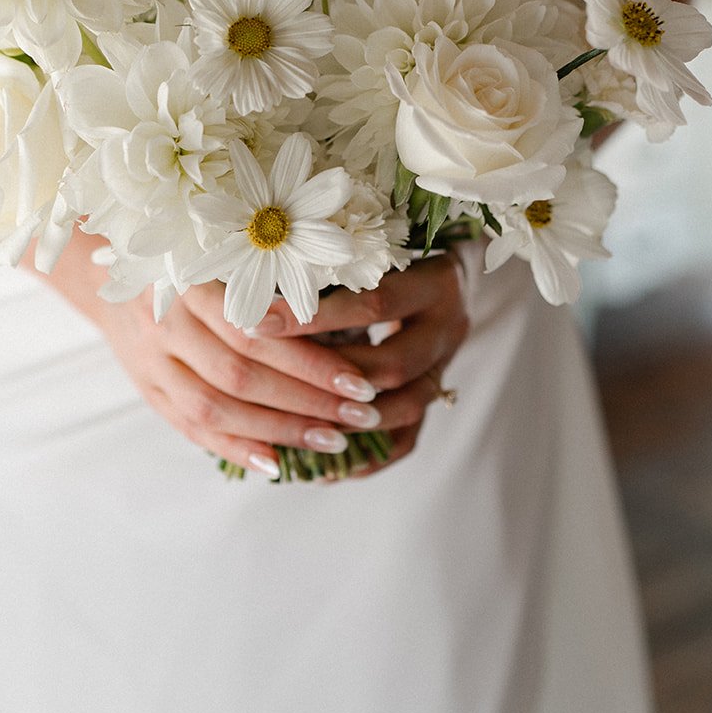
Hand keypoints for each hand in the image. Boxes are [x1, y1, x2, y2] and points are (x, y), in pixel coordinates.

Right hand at [90, 277, 400, 479]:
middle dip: (307, 400)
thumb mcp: (221, 253)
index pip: (258, 332)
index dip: (311, 362)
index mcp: (187, 278)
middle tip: (361, 414)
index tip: (361, 380)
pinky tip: (277, 463)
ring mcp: (150, 361)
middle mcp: (164, 321)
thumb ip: (267, 282)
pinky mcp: (147, 390)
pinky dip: (235, 448)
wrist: (107, 274)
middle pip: (240, 374)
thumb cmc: (186, 257)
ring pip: (216, 408)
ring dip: (280, 430)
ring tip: (334, 439)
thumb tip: (348, 318)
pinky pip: (190, 429)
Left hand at [254, 253, 469, 477]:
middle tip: (267, 385)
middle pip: (392, 365)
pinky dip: (362, 455)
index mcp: (438, 281)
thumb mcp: (373, 248)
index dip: (313, 316)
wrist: (456, 270)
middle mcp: (450, 327)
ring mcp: (448, 366)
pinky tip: (316, 465)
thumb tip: (256, 290)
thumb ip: (332, 268)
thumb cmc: (395, 249)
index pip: (372, 304)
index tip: (256, 322)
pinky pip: (406, 438)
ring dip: (345, 421)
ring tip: (287, 429)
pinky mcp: (438, 397)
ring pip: (403, 407)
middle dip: (326, 377)